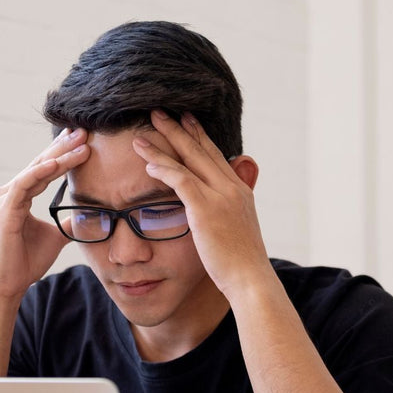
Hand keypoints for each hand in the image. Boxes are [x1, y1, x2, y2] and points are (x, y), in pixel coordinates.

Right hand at [0, 128, 90, 299]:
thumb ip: (68, 224)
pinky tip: (57, 162)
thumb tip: (89, 216)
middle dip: (62, 147)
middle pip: (39, 164)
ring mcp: (3, 201)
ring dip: (59, 156)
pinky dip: (40, 172)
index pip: (43, 170)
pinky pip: (23, 185)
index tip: (82, 141)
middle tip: (83, 131)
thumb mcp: (54, 238)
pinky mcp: (3, 211)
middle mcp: (8, 194)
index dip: (62, 154)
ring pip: (35, 171)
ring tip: (80, 144)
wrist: (5, 287)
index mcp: (17, 197)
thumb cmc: (23, 263)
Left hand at [131, 111, 270, 298]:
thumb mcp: (238, 230)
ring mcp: (220, 196)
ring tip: (141, 134)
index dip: (199, 136)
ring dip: (162, 145)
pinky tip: (147, 163)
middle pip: (200, 150)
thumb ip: (228, 212)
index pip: (215, 155)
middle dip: (178, 129)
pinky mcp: (206, 209)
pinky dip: (163, 169)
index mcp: (238, 191)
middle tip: (159, 112)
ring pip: (187, 161)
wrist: (250, 279)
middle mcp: (231, 187)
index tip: (186, 120)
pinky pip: (180, 180)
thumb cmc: (241, 263)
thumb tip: (221, 209)